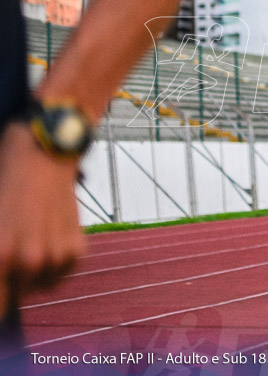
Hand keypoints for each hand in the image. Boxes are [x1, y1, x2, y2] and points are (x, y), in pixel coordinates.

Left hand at [0, 123, 84, 312]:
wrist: (45, 153)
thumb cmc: (5, 180)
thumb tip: (3, 267)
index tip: (4, 280)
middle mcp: (29, 261)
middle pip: (14, 297)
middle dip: (10, 281)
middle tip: (12, 255)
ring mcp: (57, 255)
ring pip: (39, 286)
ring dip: (33, 273)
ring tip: (29, 241)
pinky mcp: (78, 248)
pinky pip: (61, 273)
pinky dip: (55, 262)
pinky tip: (48, 237)